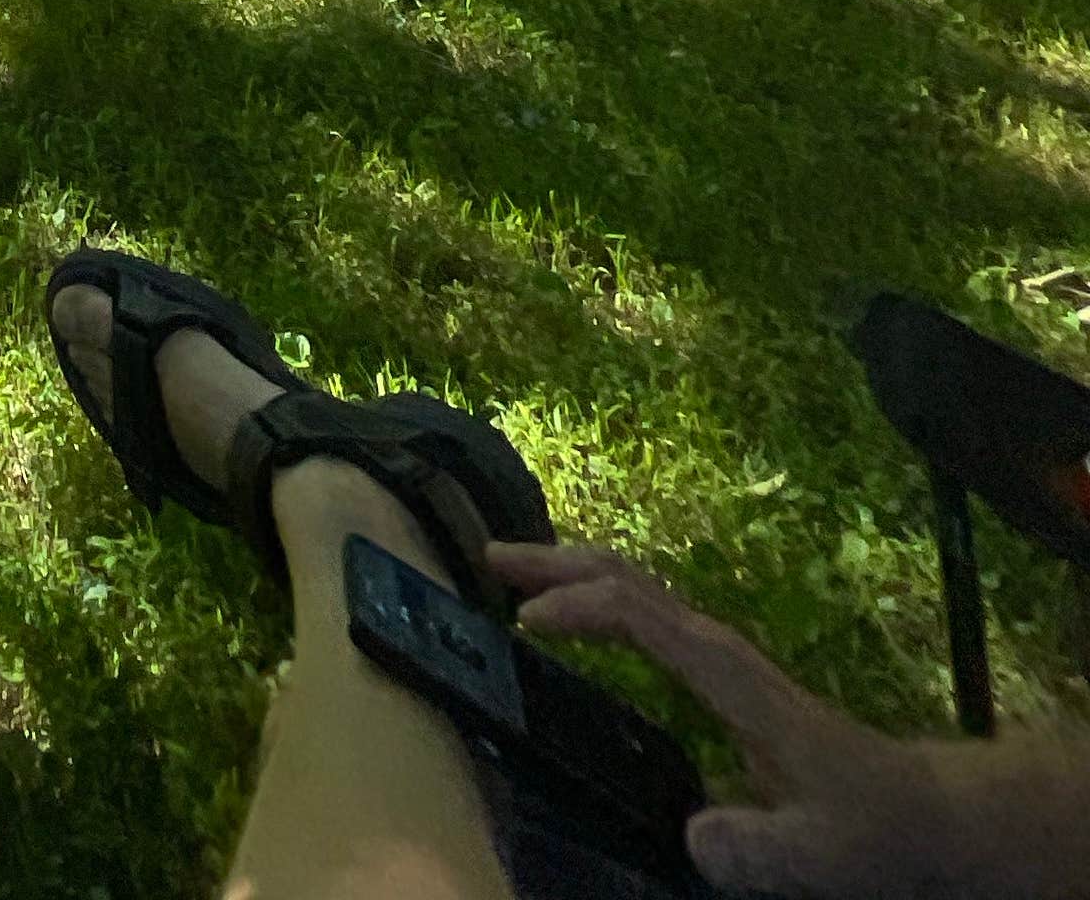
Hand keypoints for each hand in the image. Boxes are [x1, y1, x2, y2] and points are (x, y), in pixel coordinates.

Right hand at [486, 541, 1089, 899]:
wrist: (917, 809)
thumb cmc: (866, 825)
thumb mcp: (814, 852)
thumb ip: (755, 847)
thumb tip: (691, 834)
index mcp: (728, 676)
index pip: (641, 619)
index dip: (581, 610)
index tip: (524, 621)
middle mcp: (718, 650)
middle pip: (628, 580)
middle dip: (558, 562)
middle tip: (488, 555)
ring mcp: (720, 656)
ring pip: (635, 587)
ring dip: (572, 569)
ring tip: (511, 568)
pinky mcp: (720, 673)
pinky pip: (644, 613)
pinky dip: (596, 596)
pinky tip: (574, 613)